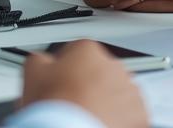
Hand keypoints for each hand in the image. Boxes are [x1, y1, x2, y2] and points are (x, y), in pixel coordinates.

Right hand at [20, 40, 147, 127]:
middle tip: (71, 104)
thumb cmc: (54, 108)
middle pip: (99, 72)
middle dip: (88, 85)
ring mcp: (129, 91)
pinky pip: (129, 114)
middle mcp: (113, 66)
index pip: (77, 52)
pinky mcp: (140, 114)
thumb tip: (42, 60)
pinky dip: (118, 120)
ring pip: (116, 93)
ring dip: (105, 102)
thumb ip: (40, 60)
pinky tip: (100, 125)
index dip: (65, 69)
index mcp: (87, 51)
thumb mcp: (32, 74)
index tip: (59, 81)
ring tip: (85, 118)